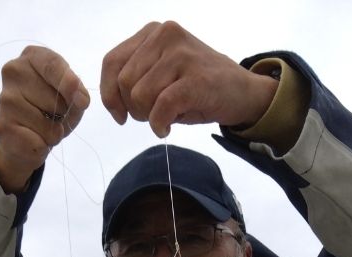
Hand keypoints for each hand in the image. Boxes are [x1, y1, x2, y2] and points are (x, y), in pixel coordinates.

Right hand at [0, 46, 90, 192]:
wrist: (25, 140)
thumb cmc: (51, 112)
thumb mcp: (71, 98)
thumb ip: (77, 93)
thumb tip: (81, 99)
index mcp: (32, 56)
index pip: (52, 65)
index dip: (69, 84)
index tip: (83, 101)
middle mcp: (13, 71)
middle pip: (54, 99)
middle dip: (61, 114)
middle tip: (49, 115)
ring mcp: (5, 97)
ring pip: (47, 125)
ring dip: (52, 134)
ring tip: (40, 128)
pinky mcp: (2, 125)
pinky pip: (37, 143)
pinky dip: (41, 147)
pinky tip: (30, 139)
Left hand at [100, 22, 275, 138]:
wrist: (242, 92)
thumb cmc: (198, 87)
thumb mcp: (162, 74)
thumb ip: (136, 76)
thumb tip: (111, 101)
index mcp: (153, 32)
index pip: (112, 63)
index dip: (109, 95)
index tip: (120, 115)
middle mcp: (165, 36)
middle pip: (124, 83)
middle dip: (133, 108)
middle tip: (152, 115)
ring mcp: (181, 55)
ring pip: (140, 95)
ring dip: (147, 117)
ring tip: (164, 118)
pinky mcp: (195, 78)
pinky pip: (162, 107)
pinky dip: (159, 124)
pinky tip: (165, 128)